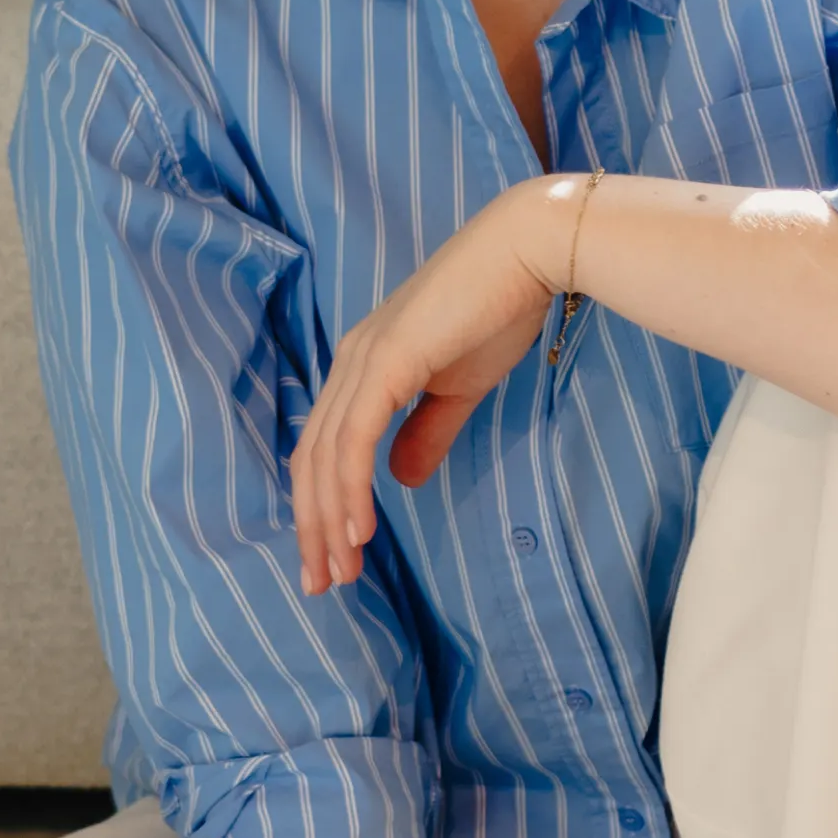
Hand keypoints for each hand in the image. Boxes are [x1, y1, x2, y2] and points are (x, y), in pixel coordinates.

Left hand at [288, 178, 575, 593]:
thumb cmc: (498, 309)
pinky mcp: (386, 361)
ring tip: (339, 571)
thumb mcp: (458, 386)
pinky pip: (354, 438)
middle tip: (321, 584)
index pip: (325, 447)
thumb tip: (399, 479)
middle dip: (313, 527)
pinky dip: (349, 488)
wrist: (526, 253)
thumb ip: (426, 431)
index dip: (321, 506)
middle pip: (311, 459)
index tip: (334, 559)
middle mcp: (351, 362)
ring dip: (328, 520)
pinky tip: (359, 530)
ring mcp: (363, 360)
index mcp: (364, 365)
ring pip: (326, 456)